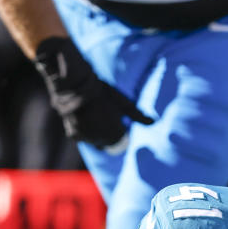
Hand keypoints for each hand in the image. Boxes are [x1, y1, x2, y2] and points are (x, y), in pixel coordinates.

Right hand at [34, 36, 153, 147]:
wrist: (74, 86)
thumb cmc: (103, 93)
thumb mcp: (122, 103)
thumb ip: (137, 115)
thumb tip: (153, 122)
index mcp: (114, 134)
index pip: (121, 141)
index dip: (121, 130)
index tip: (118, 120)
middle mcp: (100, 140)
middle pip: (109, 142)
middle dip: (109, 132)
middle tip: (105, 114)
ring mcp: (86, 139)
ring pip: (96, 140)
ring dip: (97, 132)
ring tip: (95, 114)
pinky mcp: (74, 135)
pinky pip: (84, 137)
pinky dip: (85, 130)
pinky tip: (85, 116)